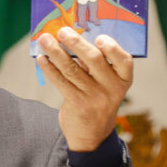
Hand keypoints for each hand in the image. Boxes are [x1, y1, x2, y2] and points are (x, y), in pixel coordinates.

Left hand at [36, 27, 132, 151]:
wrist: (92, 135)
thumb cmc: (98, 99)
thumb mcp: (106, 85)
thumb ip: (97, 65)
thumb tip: (72, 38)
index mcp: (123, 79)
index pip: (125, 61)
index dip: (113, 48)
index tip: (99, 38)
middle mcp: (112, 88)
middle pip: (94, 60)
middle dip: (76, 43)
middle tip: (62, 31)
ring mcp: (95, 97)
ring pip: (73, 69)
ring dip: (56, 52)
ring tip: (44, 40)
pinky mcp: (78, 104)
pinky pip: (61, 82)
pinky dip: (50, 69)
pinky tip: (42, 59)